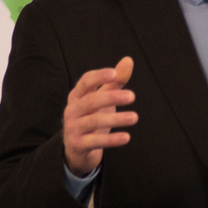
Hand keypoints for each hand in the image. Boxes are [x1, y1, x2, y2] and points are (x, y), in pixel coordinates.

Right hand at [63, 56, 135, 176]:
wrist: (76, 147)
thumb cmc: (91, 116)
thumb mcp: (102, 98)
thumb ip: (115, 81)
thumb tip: (128, 60)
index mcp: (77, 95)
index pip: (85, 81)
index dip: (99, 76)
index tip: (114, 73)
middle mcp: (72, 109)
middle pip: (91, 101)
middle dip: (111, 97)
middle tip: (132, 96)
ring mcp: (73, 127)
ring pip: (94, 121)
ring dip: (116, 119)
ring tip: (135, 117)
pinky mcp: (78, 144)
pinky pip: (95, 141)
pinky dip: (111, 140)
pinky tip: (126, 137)